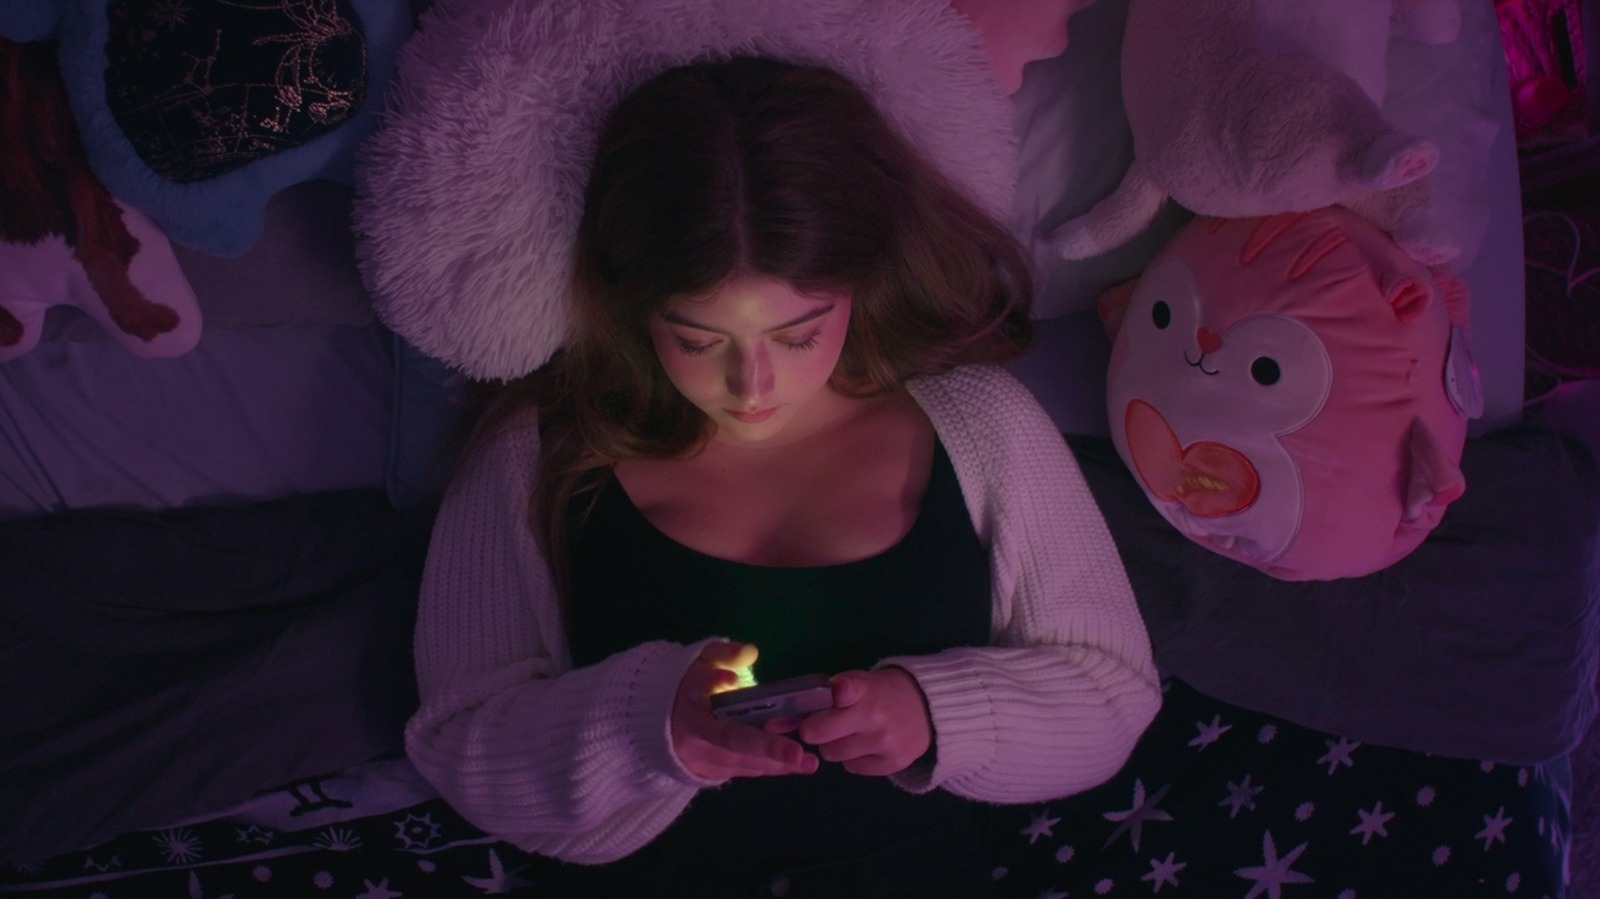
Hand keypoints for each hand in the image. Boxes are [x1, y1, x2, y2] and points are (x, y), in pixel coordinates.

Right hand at [670, 641, 818, 780]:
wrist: (663, 720)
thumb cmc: (695, 685)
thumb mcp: (704, 661)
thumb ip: (725, 654)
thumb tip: (749, 653)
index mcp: (690, 701)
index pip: (700, 691)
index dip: (716, 684)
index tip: (732, 679)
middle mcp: (692, 733)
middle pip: (729, 740)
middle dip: (765, 748)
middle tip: (796, 752)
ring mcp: (700, 757)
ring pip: (741, 761)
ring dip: (776, 764)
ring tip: (808, 762)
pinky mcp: (710, 773)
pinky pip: (744, 770)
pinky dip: (771, 768)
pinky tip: (797, 765)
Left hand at [788, 668, 931, 775]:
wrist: (928, 710)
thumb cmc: (882, 693)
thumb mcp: (862, 682)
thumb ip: (831, 694)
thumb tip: (786, 716)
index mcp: (865, 689)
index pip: (849, 690)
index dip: (842, 691)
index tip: (840, 692)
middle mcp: (874, 717)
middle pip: (819, 733)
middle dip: (814, 730)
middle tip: (821, 726)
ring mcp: (884, 743)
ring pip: (832, 754)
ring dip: (834, 745)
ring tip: (849, 734)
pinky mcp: (892, 763)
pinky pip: (852, 767)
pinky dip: (853, 758)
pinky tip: (866, 745)